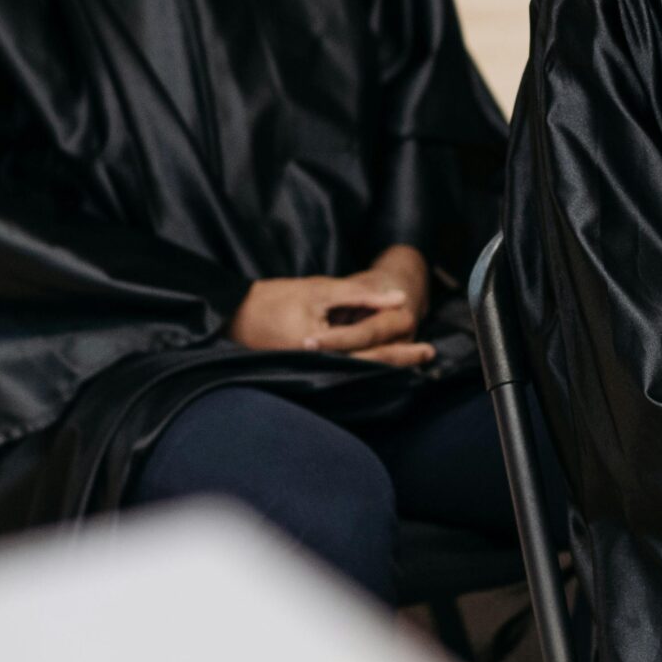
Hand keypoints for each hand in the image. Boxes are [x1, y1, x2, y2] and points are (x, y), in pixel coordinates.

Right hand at [228, 258, 432, 367]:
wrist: (233, 315)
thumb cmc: (277, 298)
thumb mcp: (322, 290)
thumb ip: (362, 295)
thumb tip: (401, 299)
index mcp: (325, 349)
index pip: (373, 354)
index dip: (402, 350)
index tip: (427, 349)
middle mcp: (319, 367)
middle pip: (369, 368)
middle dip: (400, 362)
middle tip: (428, 355)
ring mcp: (311, 371)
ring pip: (357, 372)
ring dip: (384, 365)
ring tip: (412, 359)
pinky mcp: (306, 369)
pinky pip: (341, 371)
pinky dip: (363, 366)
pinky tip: (378, 360)